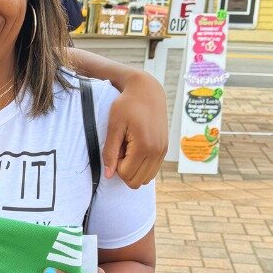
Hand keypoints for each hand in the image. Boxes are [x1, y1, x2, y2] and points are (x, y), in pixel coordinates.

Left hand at [103, 73, 166, 187]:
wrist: (147, 90)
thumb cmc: (126, 105)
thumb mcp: (114, 126)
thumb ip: (110, 152)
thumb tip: (108, 175)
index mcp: (144, 146)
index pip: (126, 175)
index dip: (116, 166)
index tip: (116, 148)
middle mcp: (157, 151)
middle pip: (137, 182)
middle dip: (124, 170)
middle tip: (121, 150)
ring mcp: (163, 151)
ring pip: (145, 179)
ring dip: (133, 169)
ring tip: (128, 149)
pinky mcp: (164, 149)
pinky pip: (152, 171)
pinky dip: (141, 165)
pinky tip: (135, 148)